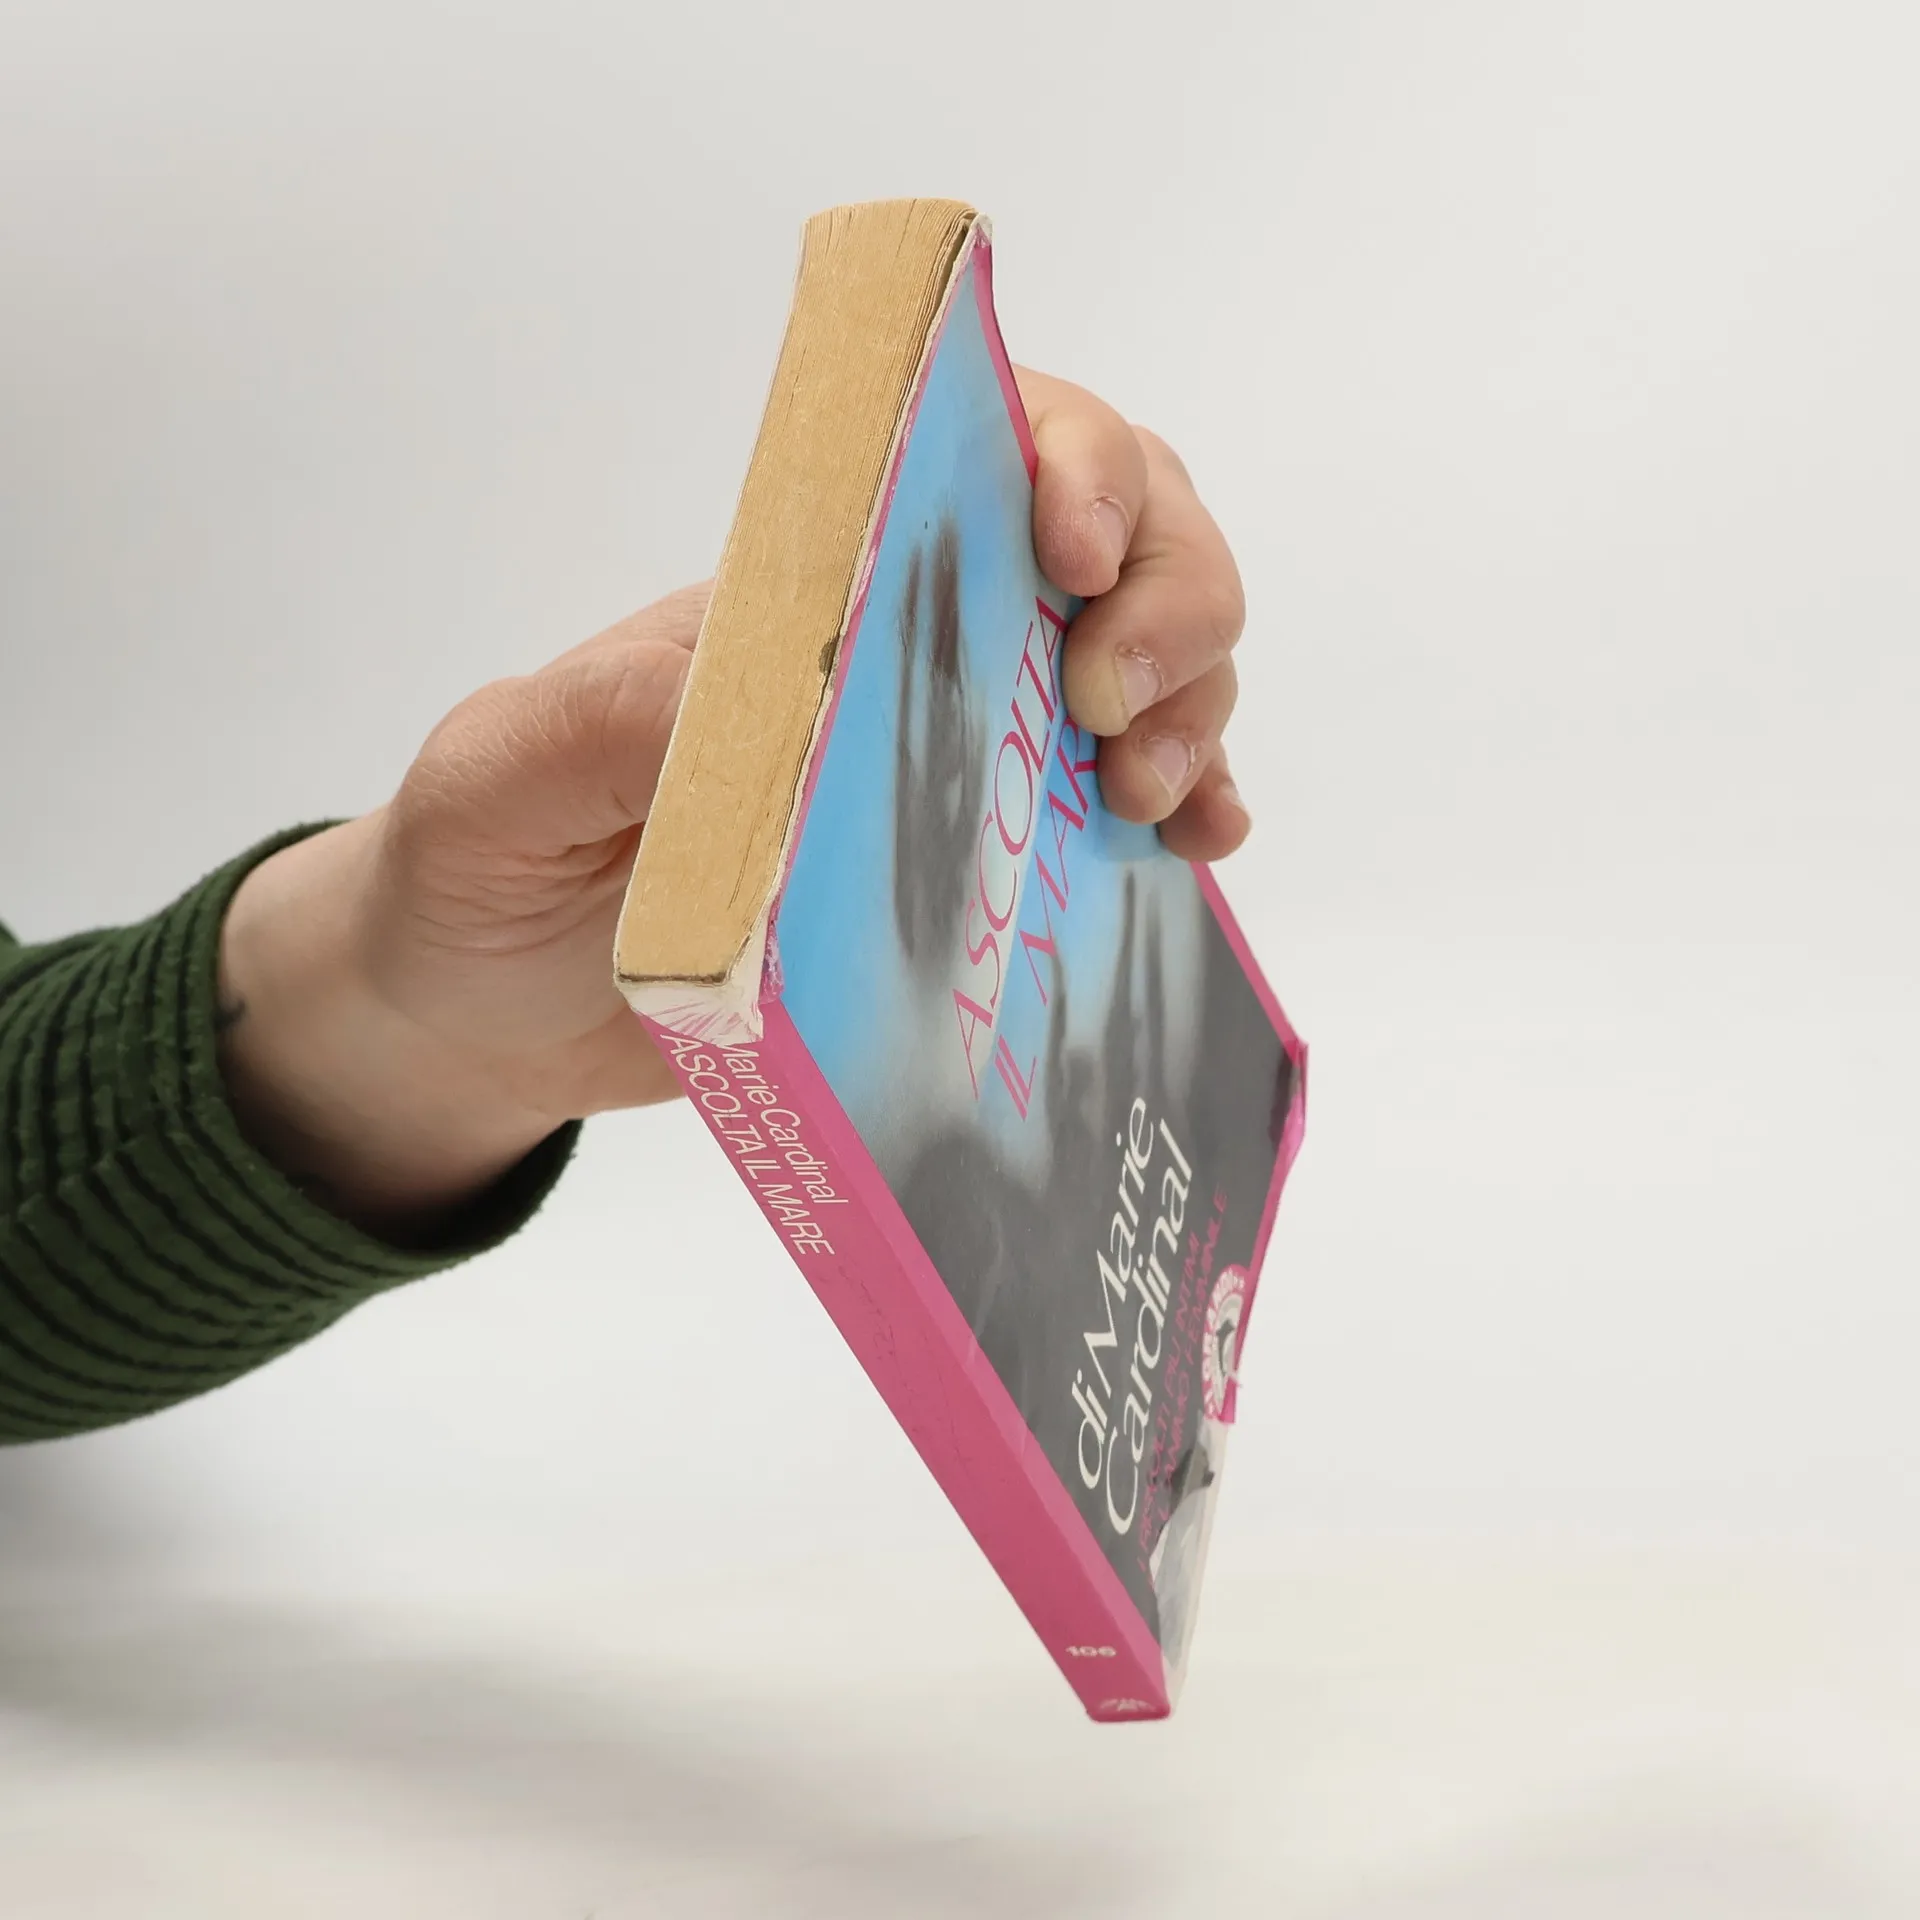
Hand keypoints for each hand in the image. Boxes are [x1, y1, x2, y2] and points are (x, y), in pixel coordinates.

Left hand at [217, 387, 1248, 1236]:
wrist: (485, 1024)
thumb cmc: (479, 877)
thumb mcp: (500, 784)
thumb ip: (608, 725)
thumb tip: (785, 696)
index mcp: (804, 595)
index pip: (979, 452)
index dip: (1070, 465)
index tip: (1072, 554)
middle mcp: (908, 655)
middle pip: (1118, 539)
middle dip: (1167, 594)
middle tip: (1106, 707)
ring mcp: (961, 761)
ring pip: (1151, 664)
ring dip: (1191, 701)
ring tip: (1142, 797)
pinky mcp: (985, 877)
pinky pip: (1127, 810)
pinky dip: (1193, 803)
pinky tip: (1198, 841)